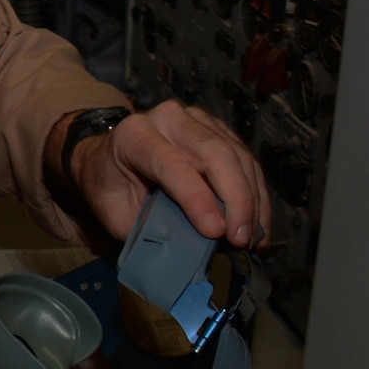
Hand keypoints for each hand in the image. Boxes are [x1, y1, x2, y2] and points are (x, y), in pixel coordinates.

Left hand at [67, 100, 272, 248]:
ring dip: (252, 201)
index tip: (216, 232)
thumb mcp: (112, 211)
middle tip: (241, 239)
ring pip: (237, 156)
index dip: (197, 198)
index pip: (171, 164)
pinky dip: (257, 195)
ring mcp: (197, 120)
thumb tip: (187, 249)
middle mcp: (168, 119)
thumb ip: (145, 228)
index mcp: (134, 135)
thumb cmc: (110, 186)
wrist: (110, 158)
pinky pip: (247, 160)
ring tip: (253, 239)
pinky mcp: (219, 128)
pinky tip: (259, 225)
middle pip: (214, 153)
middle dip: (236, 200)